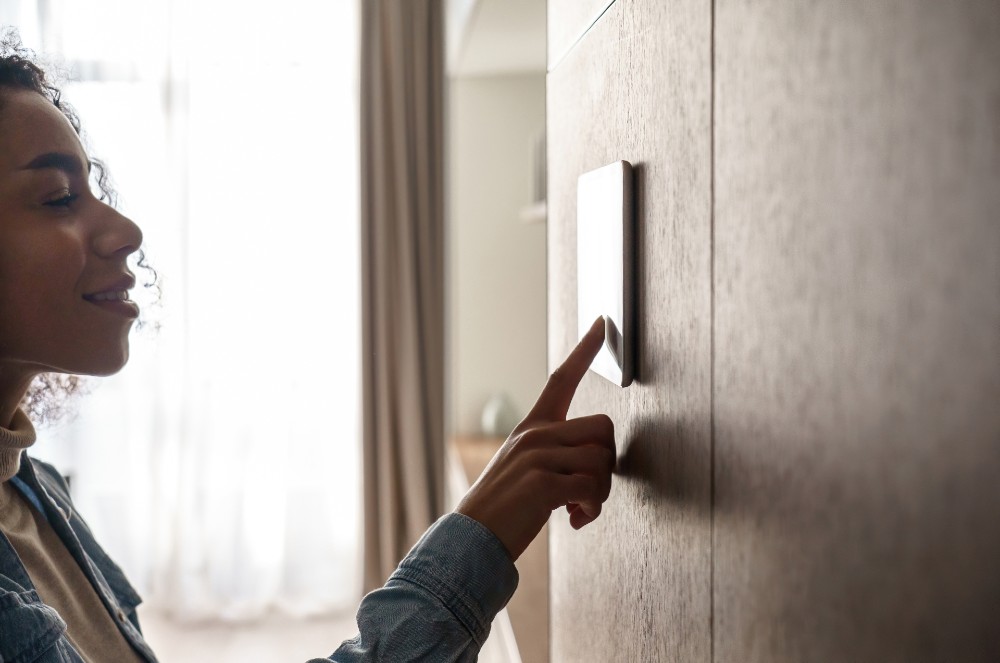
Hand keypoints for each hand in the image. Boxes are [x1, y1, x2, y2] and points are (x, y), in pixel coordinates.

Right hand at [456, 317, 615, 560]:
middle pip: (603, 428)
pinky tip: (573, 520)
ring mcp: (537, 456)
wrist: (472, 538)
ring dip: (600, 493)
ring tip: (577, 510)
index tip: (603, 322)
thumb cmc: (505, 507)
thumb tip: (597, 462)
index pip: (562, 379)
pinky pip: (592, 488)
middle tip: (589, 491)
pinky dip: (591, 510)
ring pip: (602, 460)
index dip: (585, 350)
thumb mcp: (525, 468)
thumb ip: (556, 453)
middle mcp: (535, 434)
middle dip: (607, 463)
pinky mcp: (542, 483)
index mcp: (532, 427)